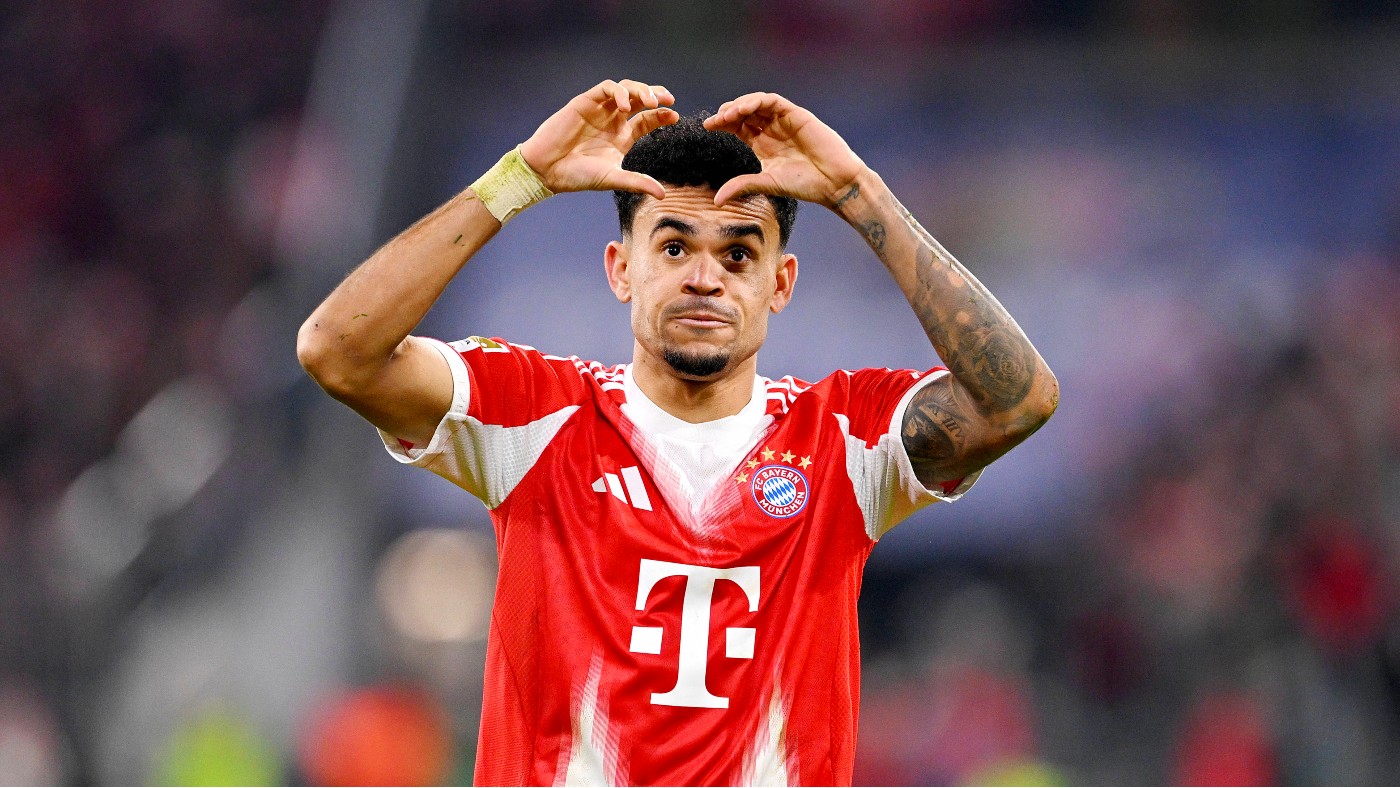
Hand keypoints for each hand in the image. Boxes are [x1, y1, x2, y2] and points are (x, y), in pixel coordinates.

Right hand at [519, 79, 677, 198]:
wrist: (547, 170)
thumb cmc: (577, 176)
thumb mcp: (613, 179)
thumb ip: (637, 183)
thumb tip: (663, 195)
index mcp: (621, 137)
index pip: (646, 120)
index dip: (661, 115)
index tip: (674, 116)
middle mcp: (612, 121)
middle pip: (639, 100)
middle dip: (655, 96)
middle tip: (668, 99)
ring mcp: (599, 110)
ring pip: (625, 89)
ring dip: (640, 91)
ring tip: (650, 101)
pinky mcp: (585, 102)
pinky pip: (606, 89)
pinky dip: (618, 92)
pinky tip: (625, 105)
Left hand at [703, 92, 868, 208]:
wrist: (833, 182)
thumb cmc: (804, 184)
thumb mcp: (766, 183)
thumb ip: (742, 185)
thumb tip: (716, 200)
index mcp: (763, 144)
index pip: (738, 127)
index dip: (722, 124)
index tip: (707, 127)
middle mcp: (772, 130)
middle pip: (744, 113)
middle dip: (727, 113)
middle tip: (715, 121)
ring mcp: (784, 121)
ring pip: (757, 103)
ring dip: (740, 105)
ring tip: (727, 114)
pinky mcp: (796, 115)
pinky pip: (773, 102)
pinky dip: (757, 101)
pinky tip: (745, 109)